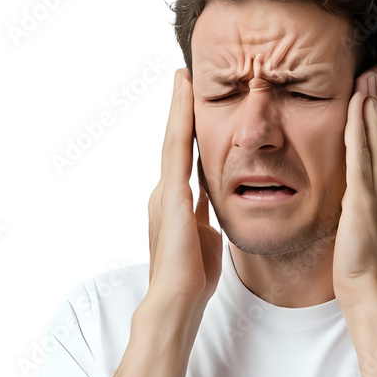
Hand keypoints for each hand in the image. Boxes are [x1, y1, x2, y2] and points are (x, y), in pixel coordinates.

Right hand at [142, 69, 221, 323]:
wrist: (178, 299)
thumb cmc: (192, 278)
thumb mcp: (205, 241)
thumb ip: (205, 222)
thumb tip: (211, 217)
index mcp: (176, 204)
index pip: (184, 159)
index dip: (189, 132)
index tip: (195, 105)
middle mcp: (165, 193)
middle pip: (174, 143)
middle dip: (180, 111)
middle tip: (183, 77)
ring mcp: (165, 193)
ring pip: (172, 141)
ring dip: (178, 109)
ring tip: (182, 78)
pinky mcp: (171, 197)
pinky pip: (177, 151)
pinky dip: (181, 124)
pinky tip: (185, 101)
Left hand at [333, 66, 376, 315]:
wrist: (374, 303)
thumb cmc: (366, 283)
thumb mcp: (364, 244)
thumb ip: (363, 224)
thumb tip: (359, 216)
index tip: (375, 100)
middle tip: (376, 73)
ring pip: (375, 141)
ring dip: (372, 107)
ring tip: (369, 77)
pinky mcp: (364, 202)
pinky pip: (361, 156)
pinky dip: (360, 128)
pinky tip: (356, 106)